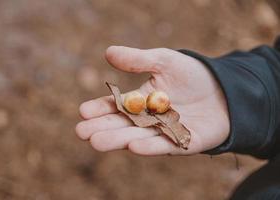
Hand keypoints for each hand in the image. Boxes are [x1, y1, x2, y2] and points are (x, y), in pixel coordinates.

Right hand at [76, 46, 229, 155]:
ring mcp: (165, 133)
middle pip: (122, 125)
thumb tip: (107, 52)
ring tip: (97, 142)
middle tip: (82, 132)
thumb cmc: (192, 74)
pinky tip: (134, 145)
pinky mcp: (185, 142)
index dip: (99, 108)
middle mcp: (149, 120)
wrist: (225, 88)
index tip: (83, 111)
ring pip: (139, 137)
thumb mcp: (163, 60)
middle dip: (102, 128)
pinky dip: (151, 146)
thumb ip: (137, 59)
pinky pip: (167, 145)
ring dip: (119, 140)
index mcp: (141, 101)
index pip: (116, 106)